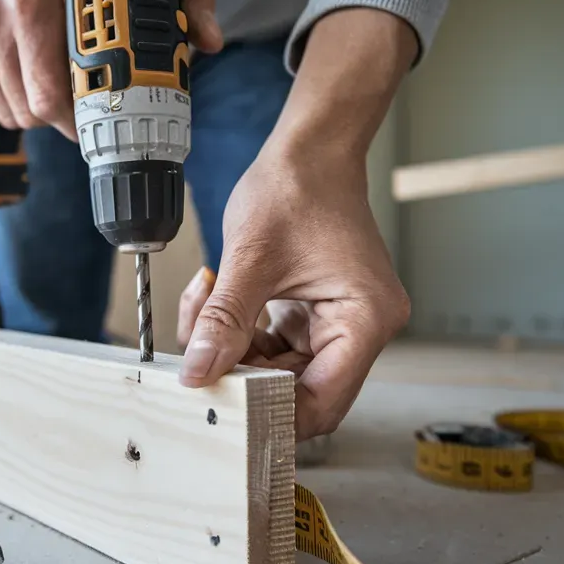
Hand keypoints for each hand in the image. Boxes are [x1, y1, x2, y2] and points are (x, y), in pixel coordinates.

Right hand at [0, 0, 222, 140]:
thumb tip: (210, 41)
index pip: (53, 91)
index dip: (80, 116)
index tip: (101, 116)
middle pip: (32, 110)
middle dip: (64, 119)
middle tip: (86, 106)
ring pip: (10, 113)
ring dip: (38, 115)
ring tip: (58, 88)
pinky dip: (11, 107)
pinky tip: (29, 84)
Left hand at [175, 146, 409, 440]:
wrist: (309, 150)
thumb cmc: (296, 188)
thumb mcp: (250, 257)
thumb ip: (223, 321)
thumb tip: (198, 372)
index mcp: (365, 320)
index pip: (321, 402)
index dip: (270, 412)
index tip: (221, 403)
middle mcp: (362, 329)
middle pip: (299, 392)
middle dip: (242, 375)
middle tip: (199, 354)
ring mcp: (341, 323)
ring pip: (280, 371)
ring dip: (235, 352)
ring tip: (204, 309)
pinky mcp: (317, 315)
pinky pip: (275, 347)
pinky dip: (241, 335)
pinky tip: (216, 302)